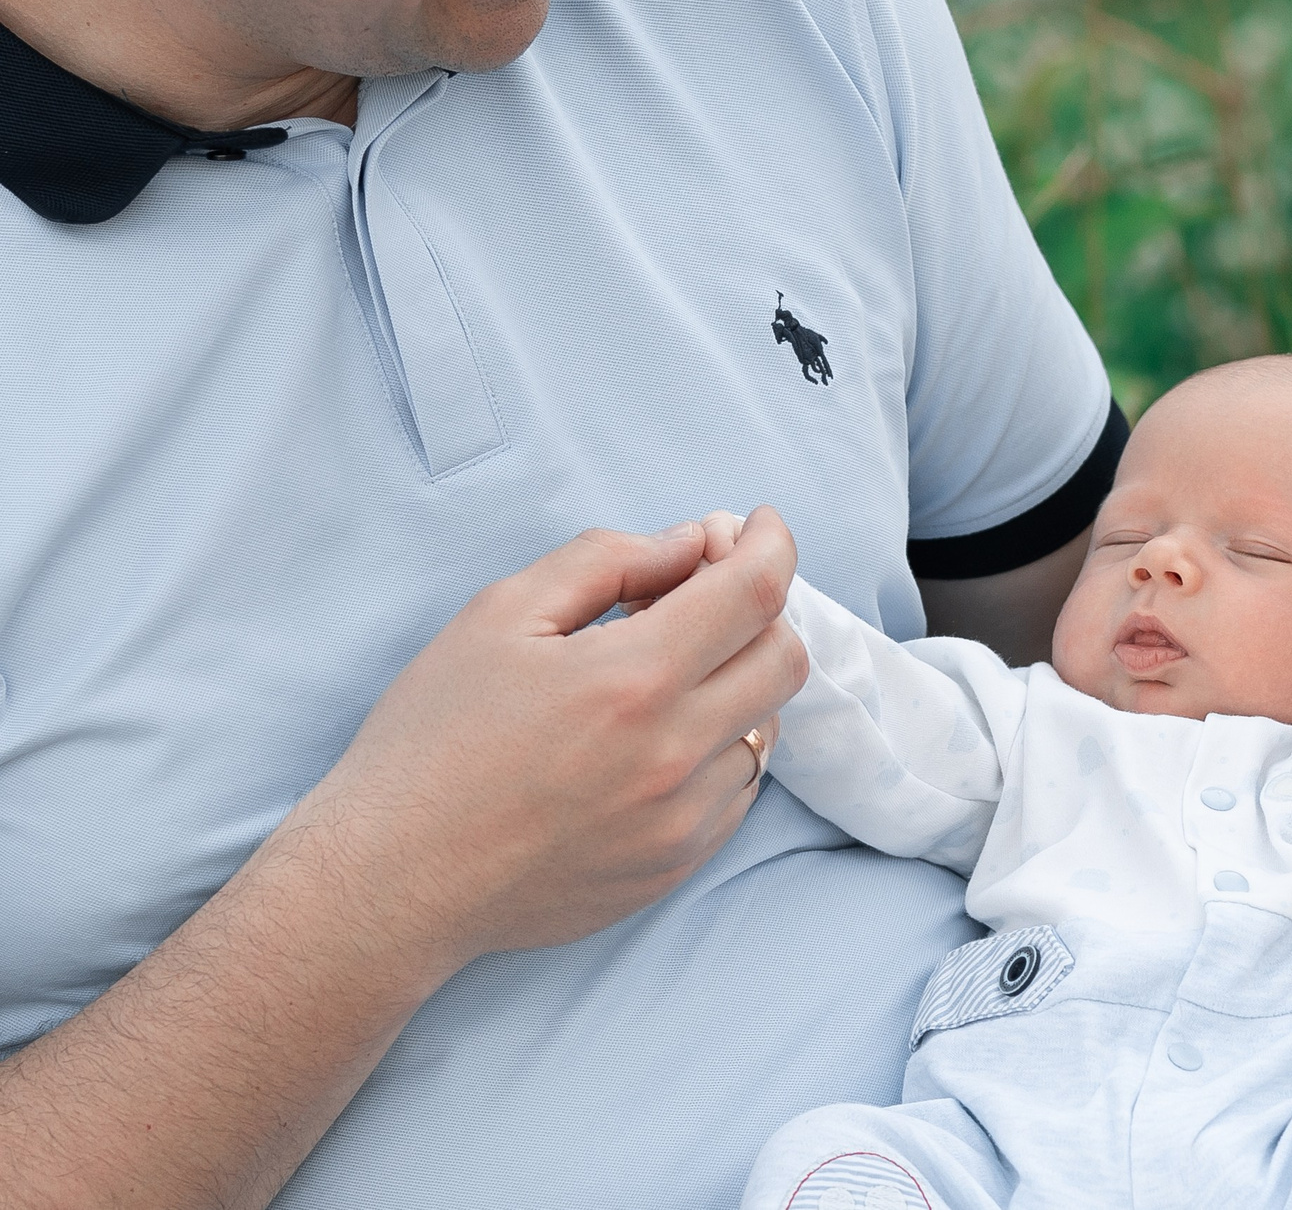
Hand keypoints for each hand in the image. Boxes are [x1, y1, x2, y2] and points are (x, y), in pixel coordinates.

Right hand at [298, 507, 810, 970]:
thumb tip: (691, 544)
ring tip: (663, 671)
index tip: (756, 525)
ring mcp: (682, 819)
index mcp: (632, 680)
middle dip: (760, 608)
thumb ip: (607, 561)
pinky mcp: (676, 865)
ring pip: (768, 724)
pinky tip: (654, 737)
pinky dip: (719, 747)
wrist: (390, 882)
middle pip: (784, 657)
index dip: (770, 544)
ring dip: (737, 680)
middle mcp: (674, 754)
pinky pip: (739, 789)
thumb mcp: (498, 616)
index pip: (757, 593)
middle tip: (703, 592)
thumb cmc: (430, 740)